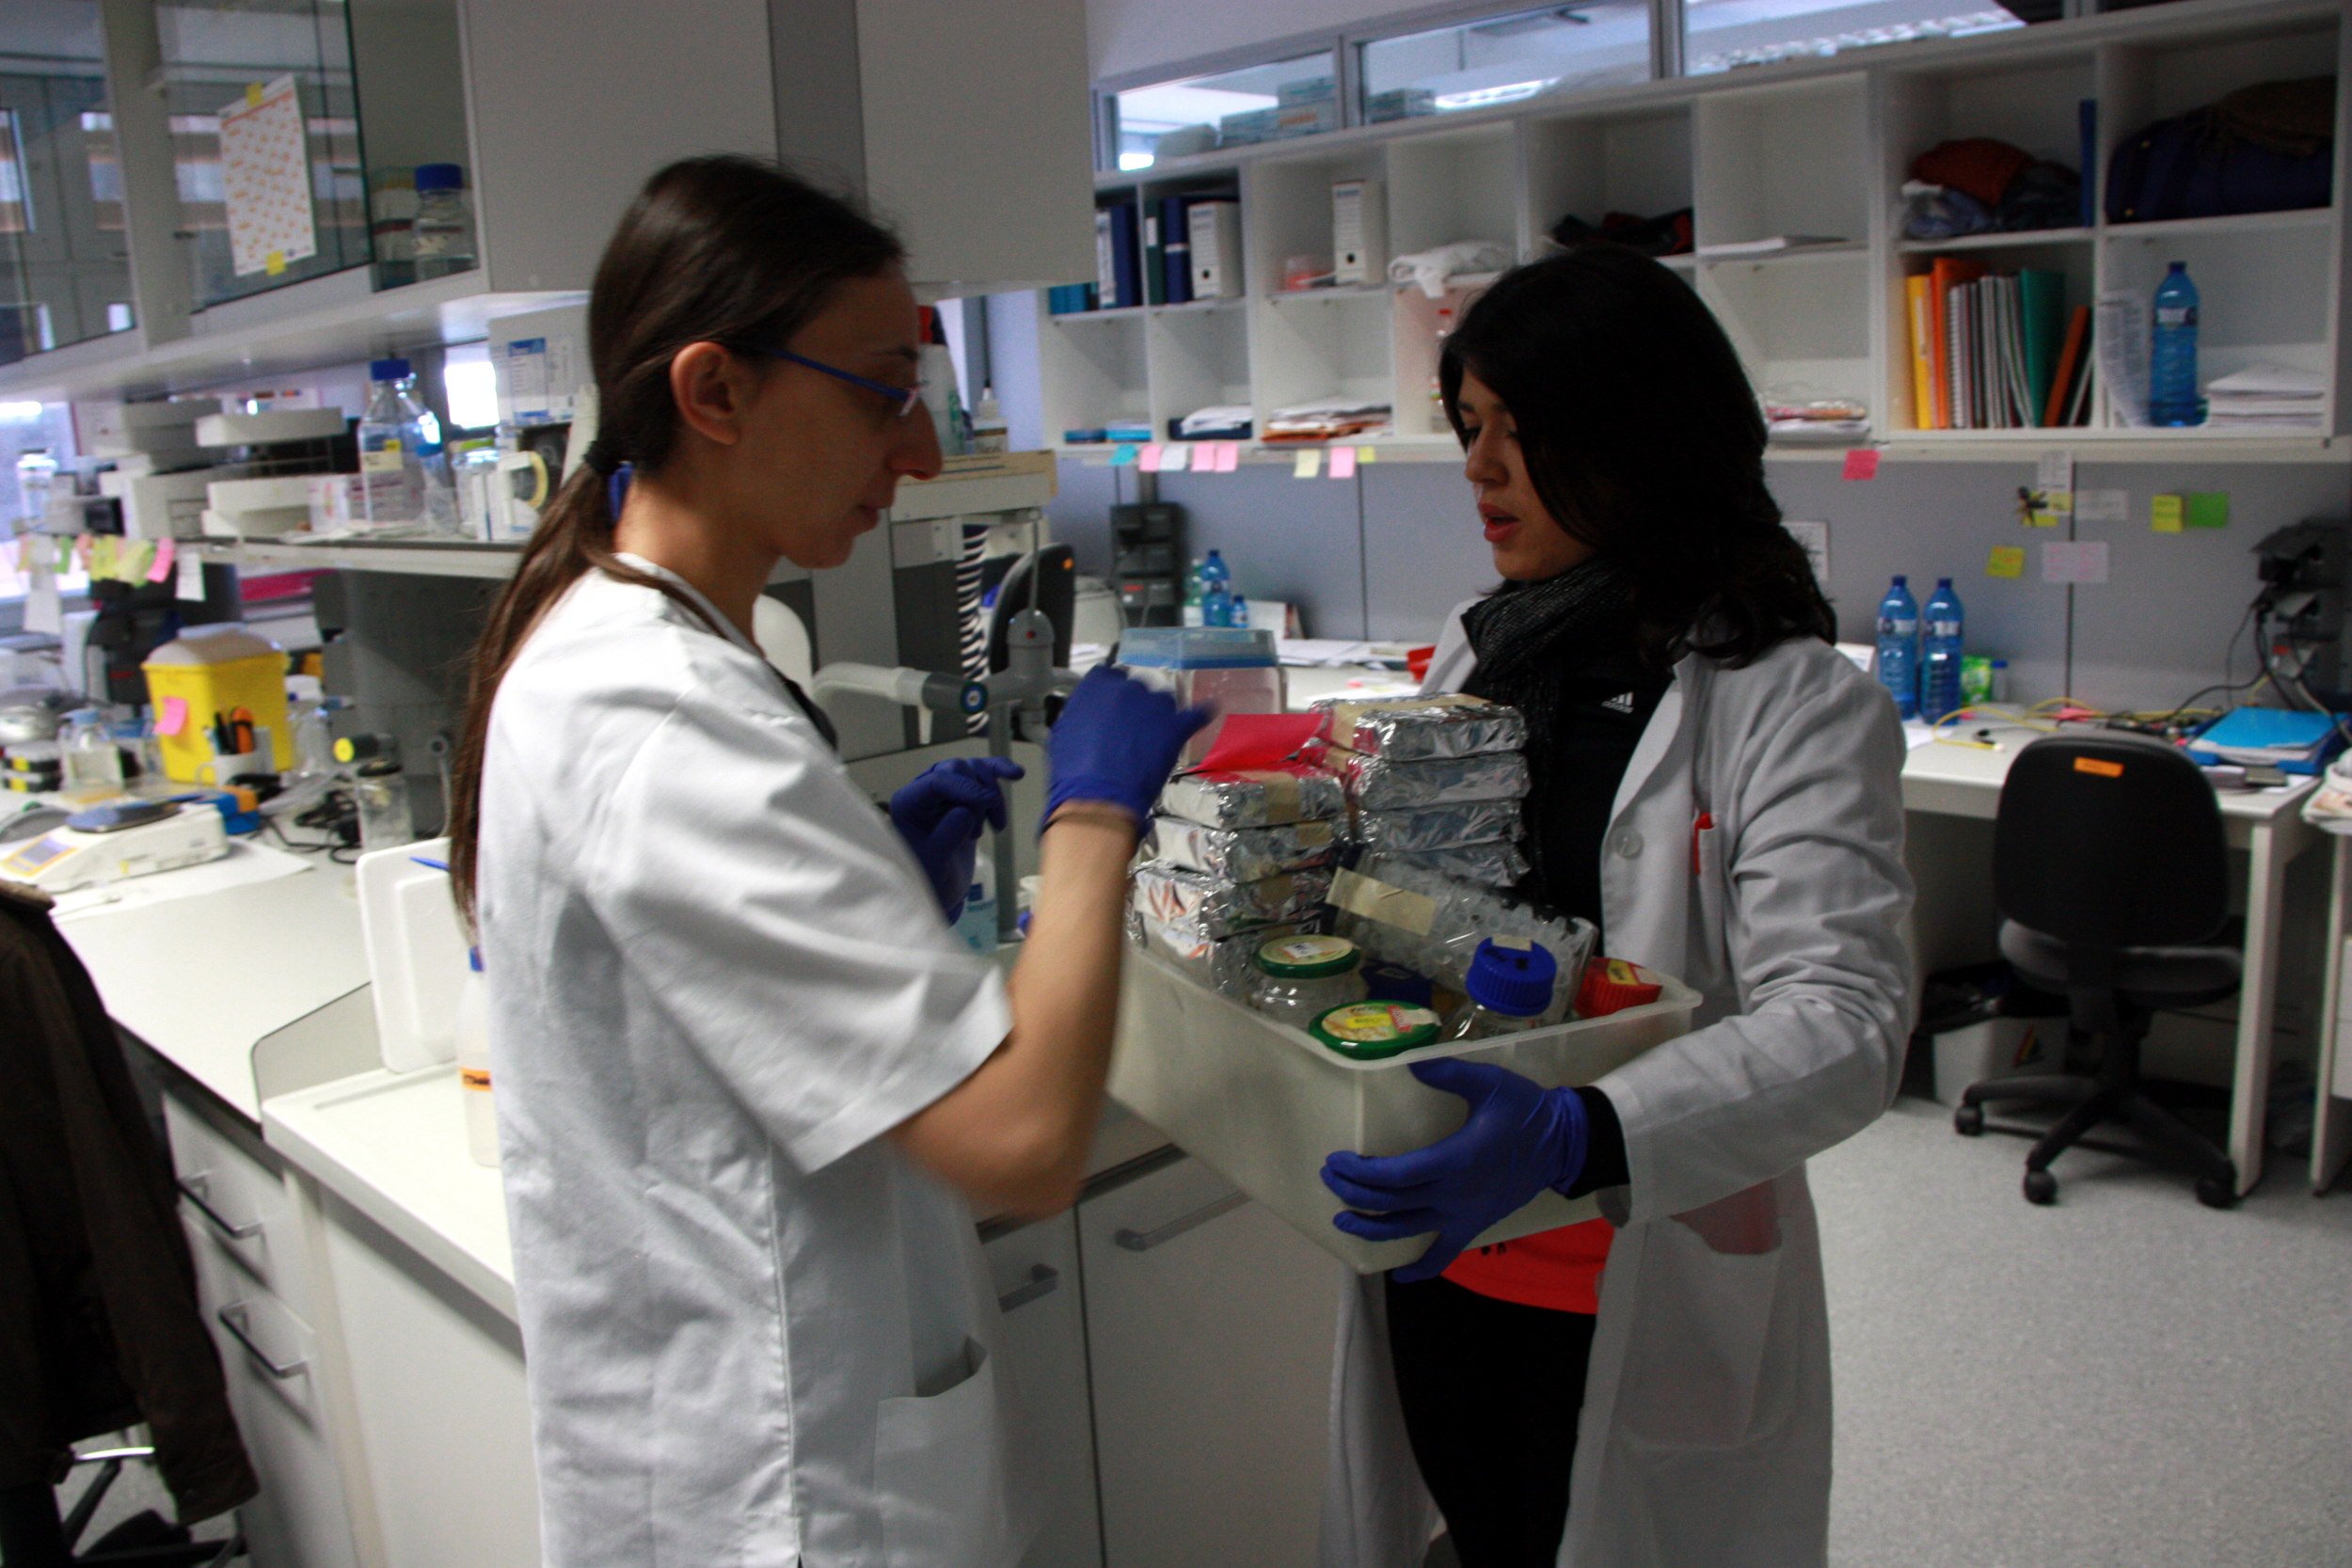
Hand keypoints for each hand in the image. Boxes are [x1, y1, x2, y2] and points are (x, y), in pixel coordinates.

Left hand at [889, 756, 1023, 920]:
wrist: (942, 888)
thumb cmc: (931, 877)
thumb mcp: (935, 863)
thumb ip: (946, 836)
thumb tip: (964, 811)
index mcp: (908, 803)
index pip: (937, 781)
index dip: (965, 787)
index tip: (988, 803)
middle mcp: (923, 790)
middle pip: (957, 769)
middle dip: (978, 796)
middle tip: (979, 833)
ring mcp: (945, 789)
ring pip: (974, 770)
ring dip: (992, 795)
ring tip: (996, 827)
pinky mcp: (964, 793)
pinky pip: (982, 772)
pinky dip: (1000, 770)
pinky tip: (1017, 773)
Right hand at [1043, 666, 1209, 830]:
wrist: (1099, 795)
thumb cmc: (1073, 769)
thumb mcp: (1065, 732)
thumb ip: (1083, 713)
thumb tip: (1093, 712)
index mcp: (1098, 685)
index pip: (1109, 675)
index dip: (1112, 692)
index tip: (1112, 707)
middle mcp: (1128, 687)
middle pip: (1138, 687)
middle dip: (1134, 704)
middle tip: (1130, 728)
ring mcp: (1155, 705)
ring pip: (1163, 700)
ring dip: (1159, 713)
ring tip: (1154, 735)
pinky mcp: (1176, 726)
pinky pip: (1196, 714)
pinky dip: (1202, 712)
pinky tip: (1208, 709)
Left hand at [1320, 1059, 1588, 1282]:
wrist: (1563, 1144)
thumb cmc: (1524, 1110)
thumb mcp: (1489, 1082)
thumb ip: (1448, 1071)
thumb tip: (1411, 1062)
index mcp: (1455, 1159)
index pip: (1396, 1175)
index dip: (1361, 1172)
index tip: (1338, 1160)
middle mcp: (1455, 1194)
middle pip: (1393, 1203)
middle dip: (1354, 1193)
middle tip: (1330, 1178)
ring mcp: (1464, 1215)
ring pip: (1409, 1232)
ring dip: (1372, 1229)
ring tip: (1343, 1221)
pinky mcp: (1475, 1226)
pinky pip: (1445, 1255)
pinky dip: (1422, 1269)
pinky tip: (1400, 1277)